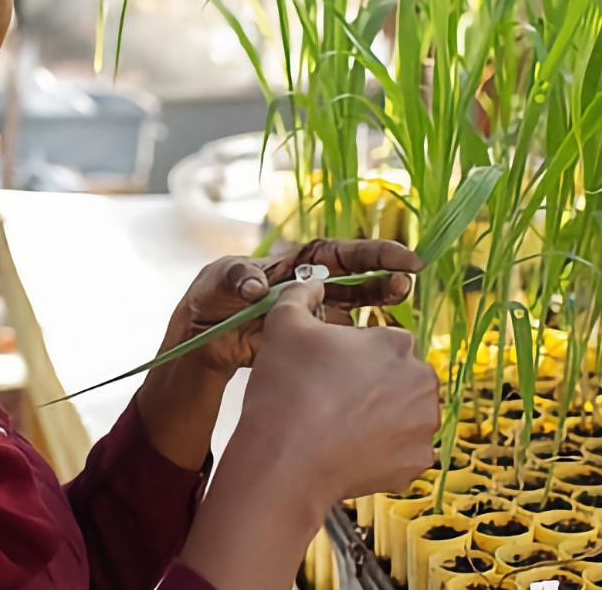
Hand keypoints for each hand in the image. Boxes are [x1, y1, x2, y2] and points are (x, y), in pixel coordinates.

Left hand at [165, 238, 421, 376]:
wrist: (204, 339)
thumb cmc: (213, 296)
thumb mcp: (218, 280)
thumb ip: (236, 276)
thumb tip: (254, 285)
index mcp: (299, 262)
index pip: (344, 253)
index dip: (377, 254)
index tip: (406, 259)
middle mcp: (315, 286)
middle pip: (361, 280)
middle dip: (386, 281)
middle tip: (407, 285)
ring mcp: (317, 316)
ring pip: (358, 313)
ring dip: (379, 315)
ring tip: (399, 323)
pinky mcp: (314, 344)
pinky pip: (342, 345)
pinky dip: (359, 349)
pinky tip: (374, 357)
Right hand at [178, 278, 438, 589]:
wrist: (285, 462)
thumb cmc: (286, 387)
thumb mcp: (283, 323)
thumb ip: (302, 293)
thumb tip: (312, 283)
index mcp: (397, 343)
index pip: (384, 338)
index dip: (355, 351)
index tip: (331, 366)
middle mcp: (422, 381)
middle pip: (400, 373)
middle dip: (375, 381)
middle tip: (334, 394)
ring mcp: (423, 426)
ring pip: (405, 410)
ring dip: (382, 413)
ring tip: (340, 421)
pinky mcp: (416, 464)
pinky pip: (402, 448)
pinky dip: (381, 447)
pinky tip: (349, 445)